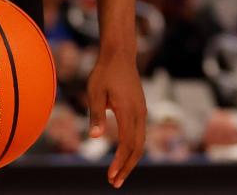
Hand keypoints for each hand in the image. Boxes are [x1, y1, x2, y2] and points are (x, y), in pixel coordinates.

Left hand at [86, 51, 145, 188]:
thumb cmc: (104, 72)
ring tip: (119, 173)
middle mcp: (139, 113)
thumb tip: (95, 137)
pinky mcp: (140, 108)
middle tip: (115, 183)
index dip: (119, 163)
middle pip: (138, 148)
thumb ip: (95, 115)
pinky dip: (134, 148)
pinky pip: (140, 133)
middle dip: (127, 167)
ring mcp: (142, 110)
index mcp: (128, 111)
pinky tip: (124, 153)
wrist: (119, 54)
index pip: (126, 144)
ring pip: (141, 141)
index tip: (110, 177)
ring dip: (131, 159)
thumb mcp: (94, 93)